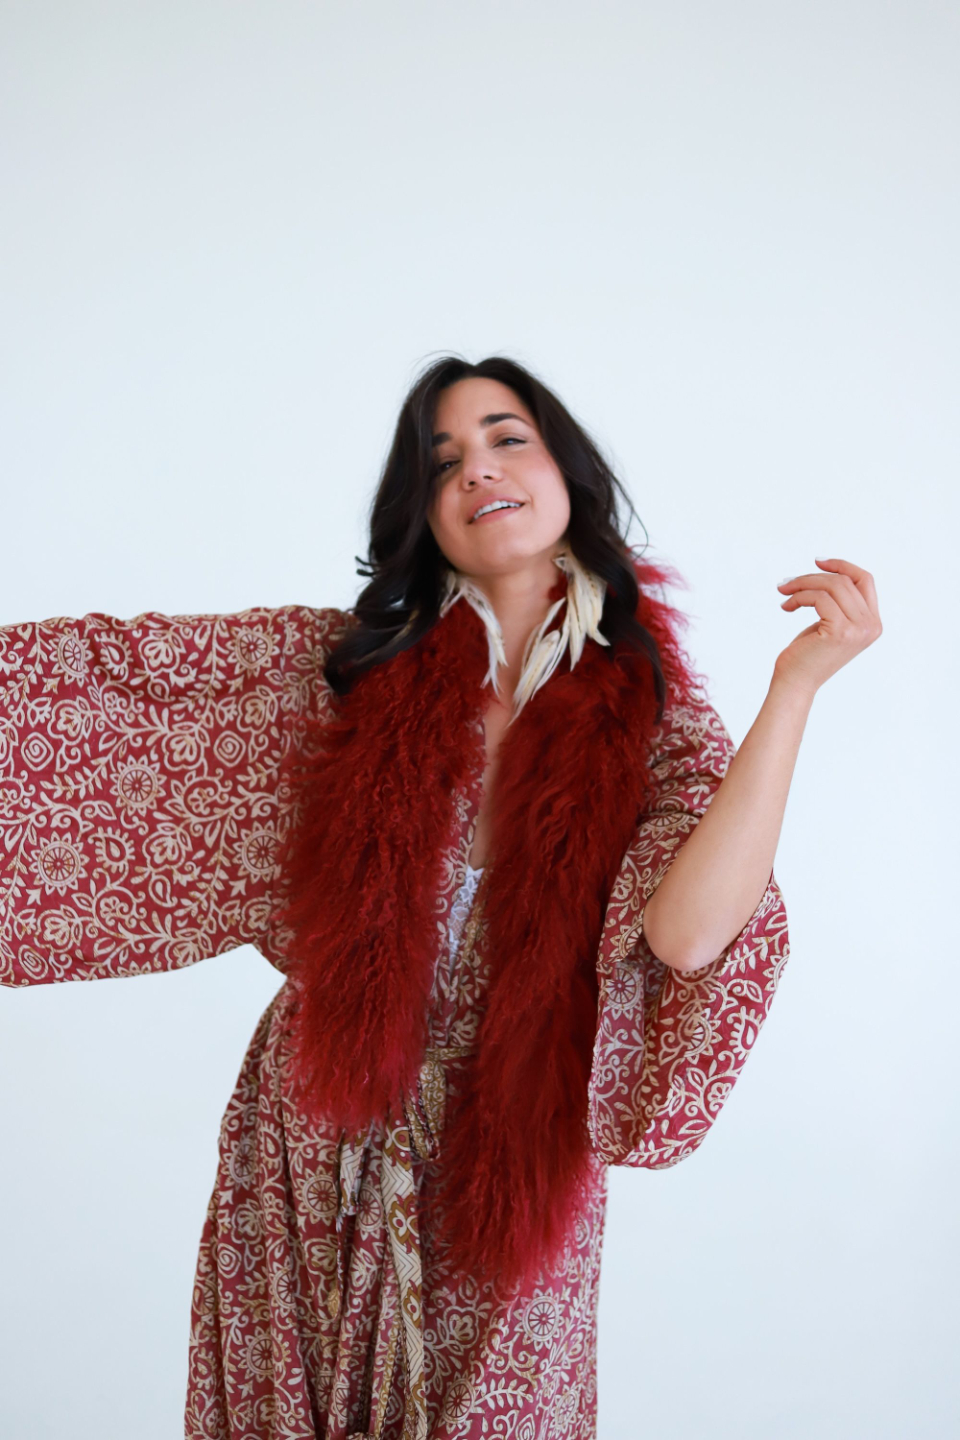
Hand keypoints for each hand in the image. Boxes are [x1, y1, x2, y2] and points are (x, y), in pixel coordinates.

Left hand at [773, 557, 881, 697]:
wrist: (796, 683)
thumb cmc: (808, 653)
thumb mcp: (829, 622)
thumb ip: (838, 601)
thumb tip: (829, 571)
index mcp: (873, 623)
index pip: (865, 580)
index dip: (842, 565)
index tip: (817, 562)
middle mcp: (872, 626)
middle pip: (844, 581)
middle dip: (811, 577)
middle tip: (786, 584)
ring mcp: (859, 629)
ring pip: (831, 586)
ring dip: (802, 585)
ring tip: (784, 593)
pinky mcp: (841, 631)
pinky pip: (818, 598)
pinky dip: (799, 597)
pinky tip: (786, 607)